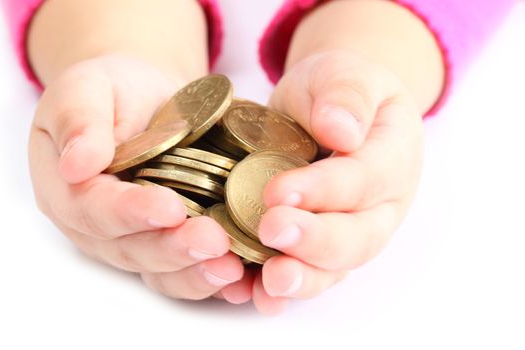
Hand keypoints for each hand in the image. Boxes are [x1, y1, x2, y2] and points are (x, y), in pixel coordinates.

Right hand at [29, 54, 243, 299]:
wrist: (145, 100)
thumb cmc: (110, 91)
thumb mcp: (85, 89)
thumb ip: (78, 121)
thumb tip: (76, 164)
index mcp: (70, 191)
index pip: (96, 210)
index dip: (132, 213)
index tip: (169, 208)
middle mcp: (101, 228)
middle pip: (134, 250)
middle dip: (174, 249)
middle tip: (213, 241)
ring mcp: (138, 240)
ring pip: (163, 270)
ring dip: (197, 272)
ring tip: (232, 267)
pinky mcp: (171, 243)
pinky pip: (189, 270)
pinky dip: (215, 279)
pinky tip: (244, 279)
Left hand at [251, 51, 423, 313]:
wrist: (334, 113)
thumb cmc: (339, 91)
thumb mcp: (345, 73)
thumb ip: (346, 94)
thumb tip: (343, 130)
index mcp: (394, 156)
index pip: (363, 179)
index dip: (324, 189)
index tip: (281, 191)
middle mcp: (381, 206)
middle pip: (357, 236)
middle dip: (315, 240)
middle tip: (273, 231)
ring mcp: (353, 231)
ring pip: (336, 267)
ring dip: (304, 277)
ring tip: (271, 282)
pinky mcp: (322, 246)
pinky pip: (311, 273)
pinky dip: (286, 289)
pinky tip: (258, 294)